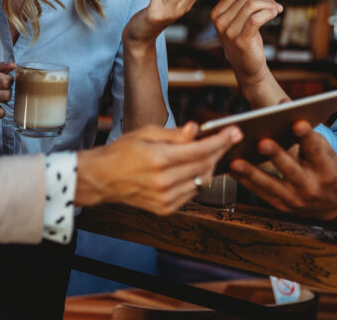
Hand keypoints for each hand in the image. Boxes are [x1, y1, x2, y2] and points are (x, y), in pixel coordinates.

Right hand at [75, 123, 242, 214]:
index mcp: (158, 159)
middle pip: (205, 165)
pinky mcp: (165, 208)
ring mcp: (165, 198)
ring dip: (211, 165)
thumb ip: (174, 133)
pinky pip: (192, 193)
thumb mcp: (145, 133)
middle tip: (230, 138)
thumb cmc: (122, 151)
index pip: (200, 150)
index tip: (234, 132)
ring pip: (202, 181)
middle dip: (221, 150)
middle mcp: (164, 182)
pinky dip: (198, 179)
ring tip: (211, 151)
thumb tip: (196, 129)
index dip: (220, 140)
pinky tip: (194, 168)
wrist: (102, 179)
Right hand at [208, 0, 282, 85]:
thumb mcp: (234, 17)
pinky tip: (275, 14)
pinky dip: (268, 13)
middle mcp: (219, 21)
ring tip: (277, 9)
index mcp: (216, 12)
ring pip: (251, 5)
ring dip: (269, 5)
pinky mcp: (241, 40)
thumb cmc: (243, 37)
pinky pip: (256, 19)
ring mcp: (229, 32)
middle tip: (276, 3)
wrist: (247, 65)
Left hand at [228, 120, 336, 220]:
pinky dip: (245, 181)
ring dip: (251, 172)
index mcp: (327, 170)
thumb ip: (305, 133)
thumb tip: (282, 105)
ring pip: (271, 185)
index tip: (297, 123)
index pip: (316, 150)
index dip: (307, 137)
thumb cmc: (328, 169)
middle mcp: (312, 187)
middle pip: (292, 170)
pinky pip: (261, 193)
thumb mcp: (326, 152)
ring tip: (235, 161)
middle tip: (262, 141)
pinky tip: (232, 170)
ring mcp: (296, 200)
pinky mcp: (282, 207)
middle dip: (276, 155)